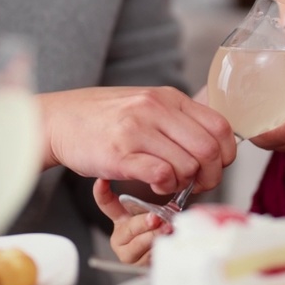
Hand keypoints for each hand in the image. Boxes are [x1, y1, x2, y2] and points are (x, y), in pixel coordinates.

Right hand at [39, 86, 235, 194]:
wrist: (58, 119)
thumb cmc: (104, 117)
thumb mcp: (146, 104)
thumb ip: (178, 119)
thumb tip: (213, 145)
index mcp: (168, 97)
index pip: (220, 126)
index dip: (226, 154)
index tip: (215, 166)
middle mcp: (155, 109)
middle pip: (209, 150)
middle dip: (210, 176)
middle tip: (197, 185)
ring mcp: (136, 130)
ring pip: (188, 165)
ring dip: (184, 183)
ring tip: (169, 183)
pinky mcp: (119, 153)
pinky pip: (161, 174)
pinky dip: (164, 186)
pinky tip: (154, 184)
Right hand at [93, 178, 168, 263]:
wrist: (165, 255)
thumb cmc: (158, 231)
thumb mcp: (155, 215)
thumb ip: (157, 208)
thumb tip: (170, 202)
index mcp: (121, 220)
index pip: (107, 204)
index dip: (101, 193)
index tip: (100, 181)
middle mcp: (120, 237)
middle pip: (128, 228)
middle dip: (143, 223)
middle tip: (155, 218)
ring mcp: (128, 254)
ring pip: (139, 245)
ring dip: (155, 236)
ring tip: (168, 230)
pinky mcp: (139, 266)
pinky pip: (149, 257)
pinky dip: (160, 248)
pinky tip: (169, 242)